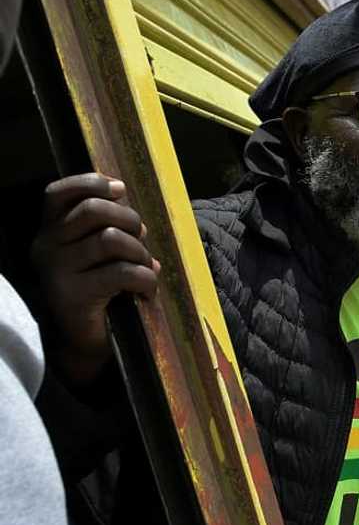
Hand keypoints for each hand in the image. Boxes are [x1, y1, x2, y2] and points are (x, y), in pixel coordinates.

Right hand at [30, 174, 159, 384]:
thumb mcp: (101, 254)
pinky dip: (146, 280)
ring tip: (145, 269)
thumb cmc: (100, 291)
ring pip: (111, 239)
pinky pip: (122, 273)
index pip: (59, 192)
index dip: (92, 182)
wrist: (85, 341)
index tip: (121, 191)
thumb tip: (131, 208)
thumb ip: (108, 227)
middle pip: (94, 210)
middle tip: (143, 240)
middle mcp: (46, 247)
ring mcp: (56, 271)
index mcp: (50, 231)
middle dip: (130, 220)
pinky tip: (147, 292)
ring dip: (140, 252)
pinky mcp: (73, 295)